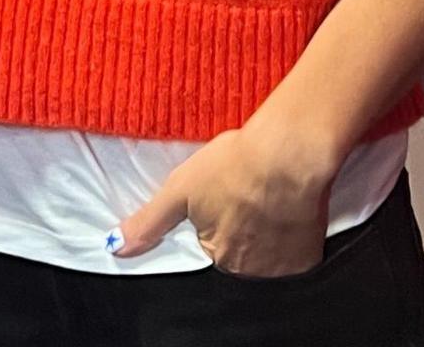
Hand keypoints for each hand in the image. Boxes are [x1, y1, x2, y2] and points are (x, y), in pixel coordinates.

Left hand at [110, 128, 336, 278]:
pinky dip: (294, 234)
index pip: (212, 244)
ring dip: (268, 231)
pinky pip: (298, 251)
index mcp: (217, 255)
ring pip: (269, 252)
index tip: (228, 195)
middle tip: (248, 191)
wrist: (288, 154)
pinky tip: (290, 207)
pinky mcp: (309, 257)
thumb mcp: (179, 190)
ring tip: (269, 196)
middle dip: (243, 226)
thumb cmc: (232, 166)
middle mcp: (249, 269)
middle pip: (241, 251)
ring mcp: (282, 266)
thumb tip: (114, 249)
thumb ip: (148, 223)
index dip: (219, 216)